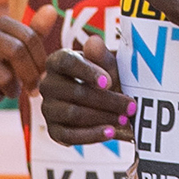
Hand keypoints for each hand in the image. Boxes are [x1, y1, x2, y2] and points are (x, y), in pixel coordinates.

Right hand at [40, 27, 131, 147]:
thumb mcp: (108, 66)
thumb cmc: (107, 80)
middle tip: (130, 106)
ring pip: (73, 114)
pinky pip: (70, 136)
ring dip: (102, 117)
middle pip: (75, 92)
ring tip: (124, 119)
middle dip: (107, 100)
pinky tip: (111, 133)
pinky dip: (92, 135)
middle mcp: (48, 84)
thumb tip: (94, 42)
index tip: (109, 82)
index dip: (87, 72)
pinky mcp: (54, 131)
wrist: (108, 105)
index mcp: (57, 62)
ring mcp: (49, 109)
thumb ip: (101, 55)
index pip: (66, 63)